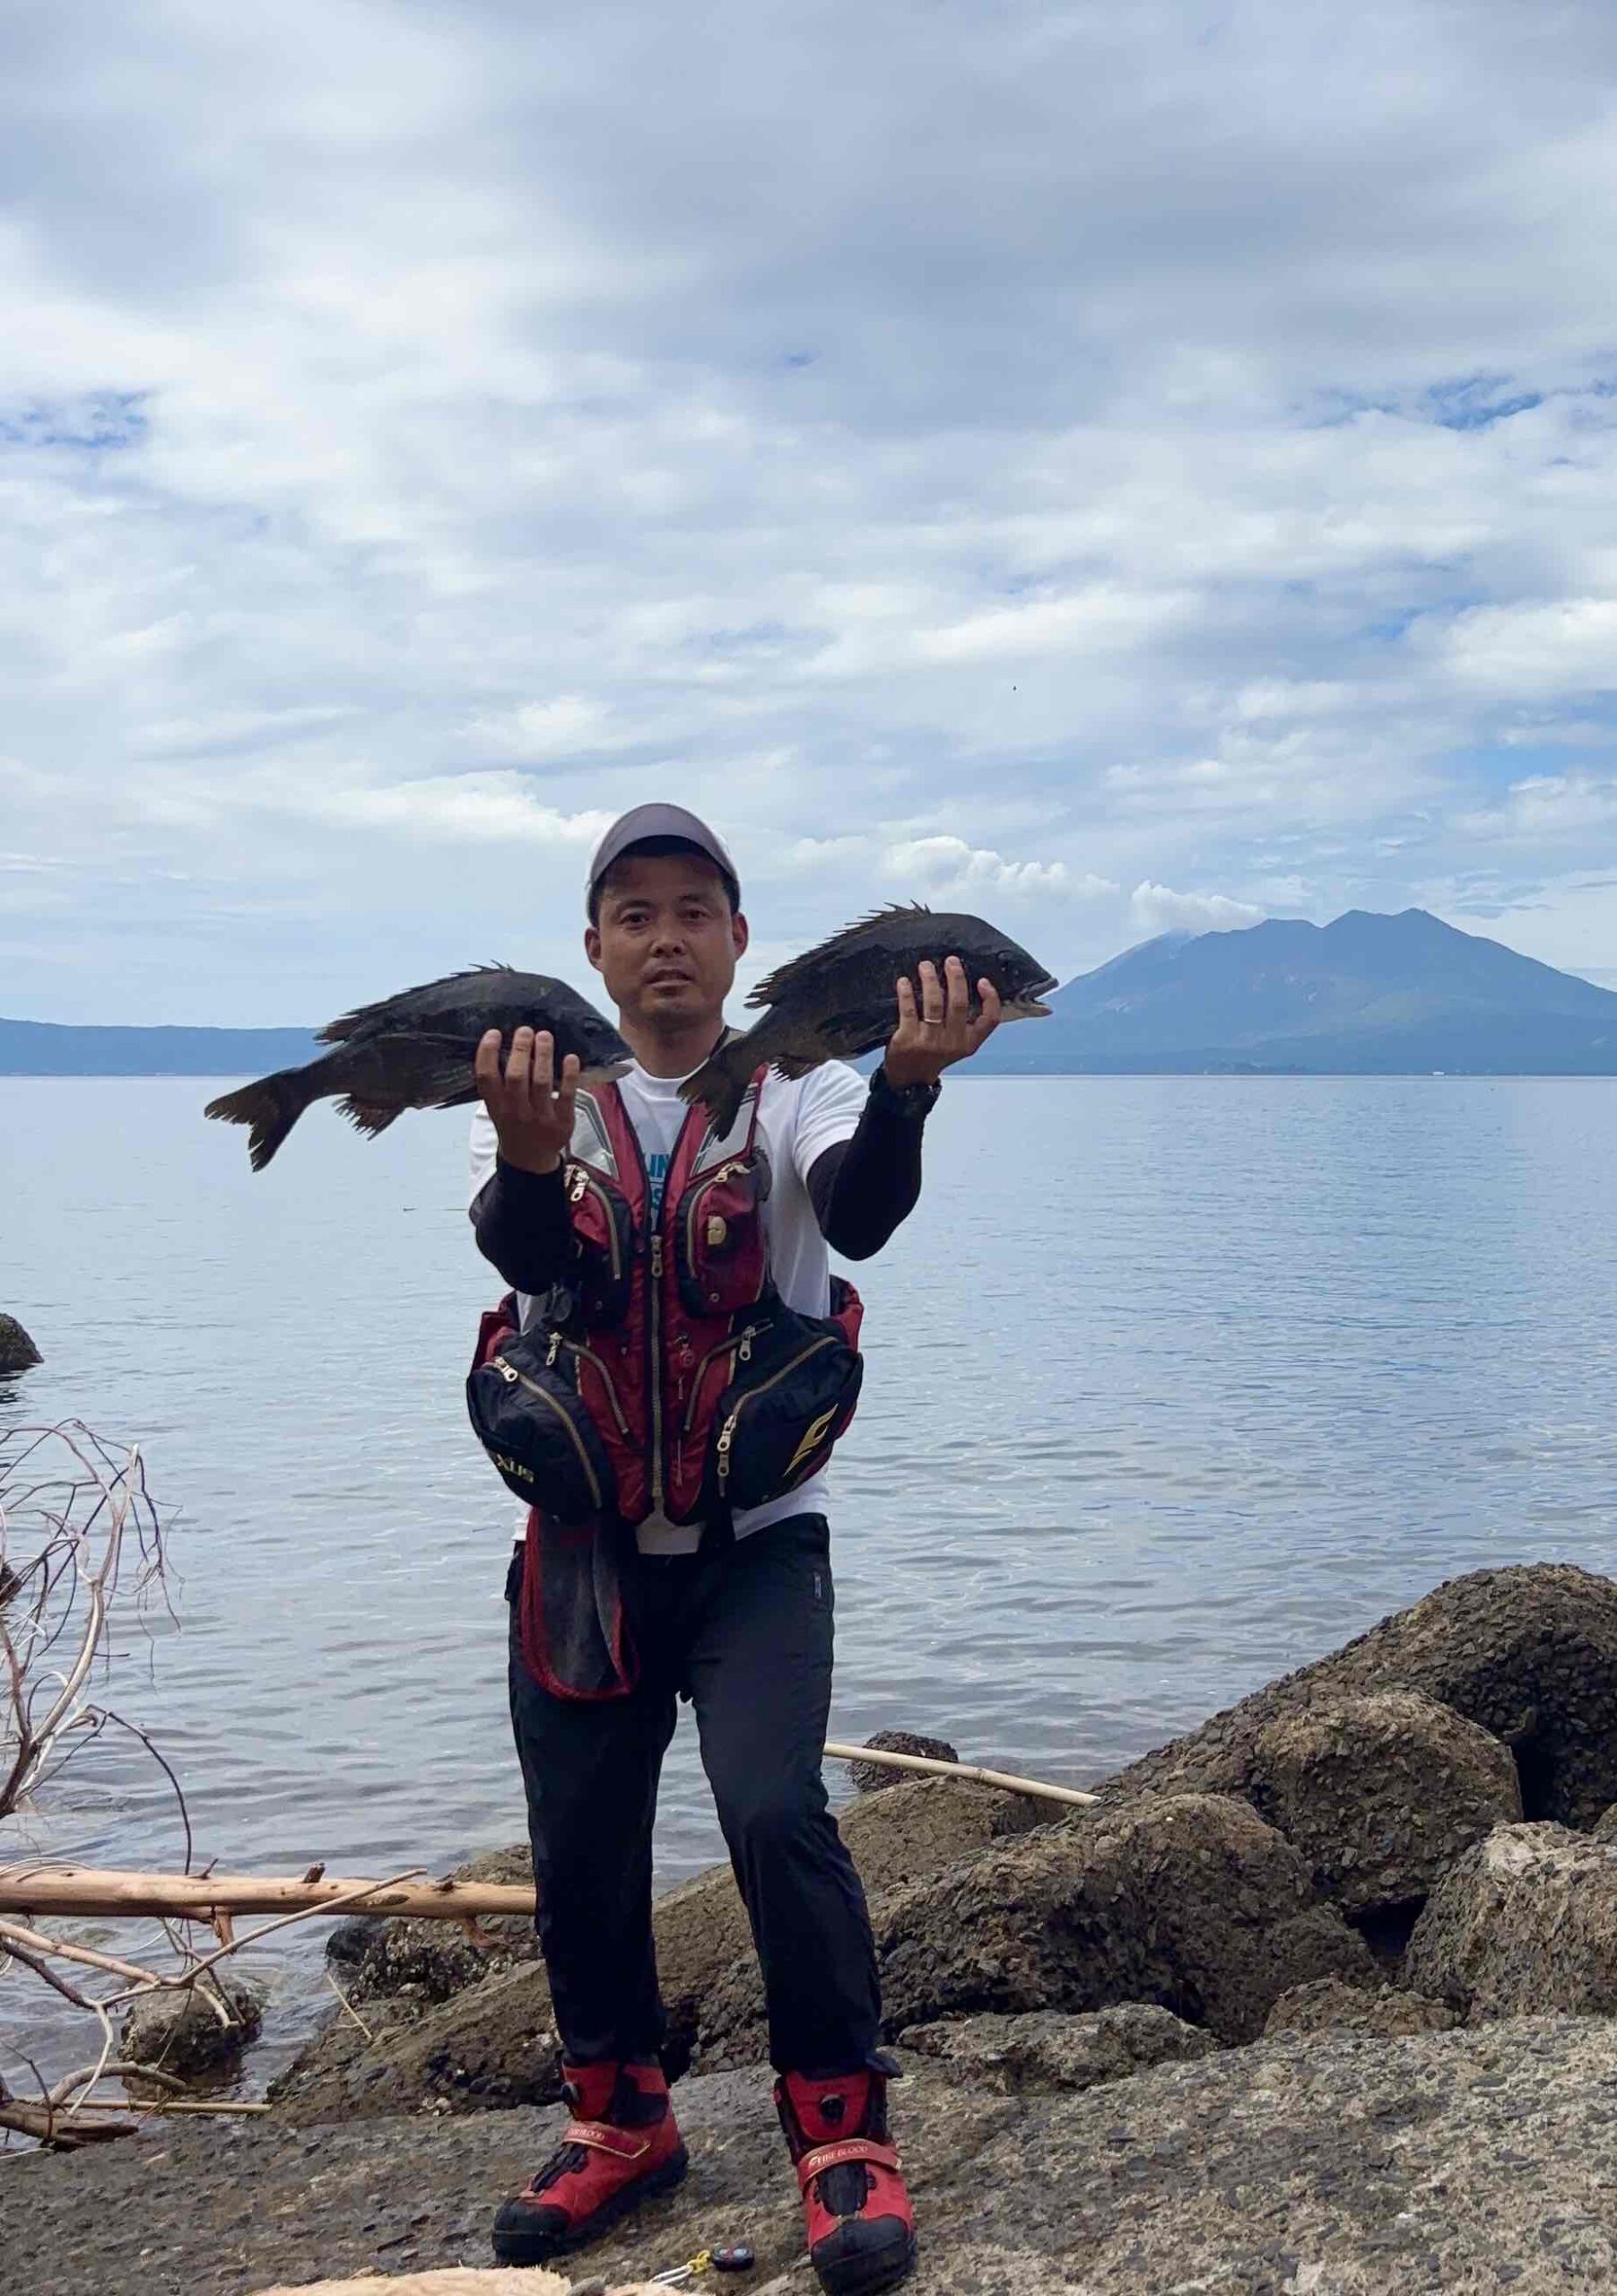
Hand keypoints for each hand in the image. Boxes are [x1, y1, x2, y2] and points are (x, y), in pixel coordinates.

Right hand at [475, 1027, 579, 1175]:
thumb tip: (509, 1044)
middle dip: (521, 1050)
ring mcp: (540, 1118)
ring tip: (544, 1035)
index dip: (487, 1053)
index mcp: (496, 1107)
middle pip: (516, 1076)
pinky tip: (570, 1057)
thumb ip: (500, 1084)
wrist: (530, 1159)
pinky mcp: (563, 1122)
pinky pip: (568, 1095)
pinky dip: (569, 1074)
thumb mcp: (498, 1108)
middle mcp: (516, 1113)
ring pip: (542, 1082)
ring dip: (544, 1055)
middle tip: (525, 1031)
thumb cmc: (513, 1124)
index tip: (494, 1033)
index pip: (486, 1077)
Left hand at [882, 955, 1001, 1088]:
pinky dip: (906, 993)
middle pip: (959, 1004)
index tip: (982, 981)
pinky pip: (909, 1010)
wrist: (909, 1079)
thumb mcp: (957, 1045)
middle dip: (956, 978)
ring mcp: (930, 1041)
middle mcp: (952, 1042)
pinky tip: (904, 981)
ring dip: (930, 980)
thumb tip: (960, 984)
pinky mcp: (908, 1039)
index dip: (990, 999)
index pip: (990, 1020)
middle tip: (950, 961)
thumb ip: (964, 1022)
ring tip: (926, 966)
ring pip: (934, 1003)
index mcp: (969, 1043)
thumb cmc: (934, 1055)